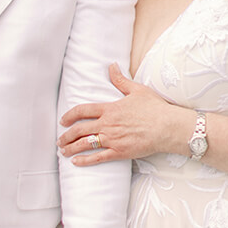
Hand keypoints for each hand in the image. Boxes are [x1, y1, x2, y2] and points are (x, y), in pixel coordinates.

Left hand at [57, 63, 186, 165]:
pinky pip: (98, 157)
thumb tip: (112, 65)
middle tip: (59, 139)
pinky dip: (85, 161)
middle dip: (66, 135)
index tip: (63, 120)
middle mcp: (108, 124)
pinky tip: (76, 162)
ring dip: (72, 148)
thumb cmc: (155, 108)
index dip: (69, 116)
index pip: (82, 111)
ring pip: (86, 144)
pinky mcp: (120, 152)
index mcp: (110, 108)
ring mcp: (113, 139)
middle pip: (80, 129)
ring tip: (63, 151)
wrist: (168, 127)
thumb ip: (120, 80)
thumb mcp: (137, 90)